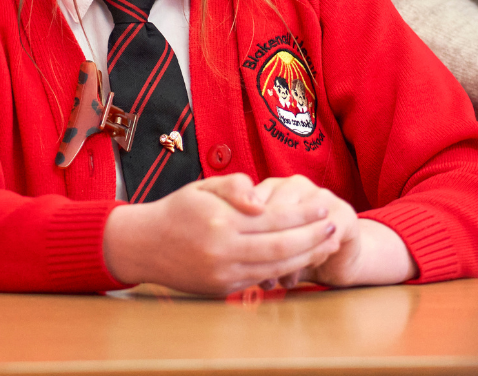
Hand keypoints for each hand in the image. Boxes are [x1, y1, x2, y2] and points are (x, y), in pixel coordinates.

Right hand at [102, 173, 341, 294]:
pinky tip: (300, 260)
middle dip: (313, 238)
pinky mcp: (222, 290)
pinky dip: (284, 271)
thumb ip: (236, 186)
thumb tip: (262, 200)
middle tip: (333, 226)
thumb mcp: (203, 186)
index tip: (322, 205)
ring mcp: (223, 275)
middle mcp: (223, 252)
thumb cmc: (178, 210)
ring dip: (305, 257)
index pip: (274, 219)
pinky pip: (261, 281)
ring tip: (324, 244)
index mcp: (220, 223)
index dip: (302, 214)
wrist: (144, 246)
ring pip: (276, 269)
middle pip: (282, 248)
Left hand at [249, 175, 415, 287]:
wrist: (338, 256)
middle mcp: (295, 185)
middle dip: (269, 251)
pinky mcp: (343, 213)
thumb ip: (248, 243)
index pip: (253, 205)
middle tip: (263, 279)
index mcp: (272, 186)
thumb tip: (230, 261)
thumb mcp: (265, 244)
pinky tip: (302, 275)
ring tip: (281, 281)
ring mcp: (320, 196)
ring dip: (290, 260)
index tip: (243, 264)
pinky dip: (312, 259)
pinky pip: (323, 237)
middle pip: (277, 216)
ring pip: (299, 228)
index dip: (248, 236)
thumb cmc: (292, 249)